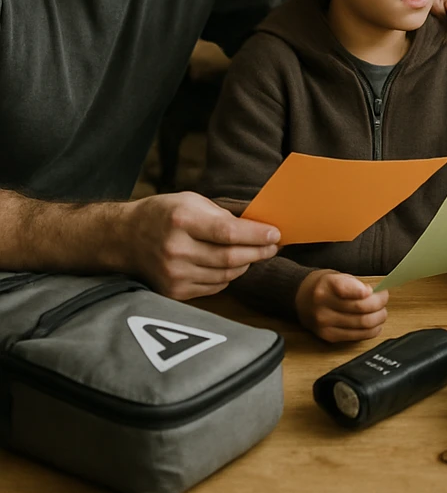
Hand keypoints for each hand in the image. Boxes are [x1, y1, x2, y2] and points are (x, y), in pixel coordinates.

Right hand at [122, 192, 279, 299]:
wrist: (124, 238)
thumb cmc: (163, 214)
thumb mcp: (191, 200)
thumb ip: (222, 214)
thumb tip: (258, 225)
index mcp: (182, 221)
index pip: (227, 233)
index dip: (255, 235)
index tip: (276, 234)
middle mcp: (176, 250)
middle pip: (230, 258)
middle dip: (259, 252)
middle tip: (274, 246)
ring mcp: (174, 274)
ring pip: (226, 275)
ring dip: (246, 264)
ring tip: (255, 253)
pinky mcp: (173, 292)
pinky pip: (214, 286)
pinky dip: (229, 275)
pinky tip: (232, 264)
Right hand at [295, 270, 388, 342]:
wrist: (300, 299)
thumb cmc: (323, 286)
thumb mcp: (336, 275)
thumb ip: (354, 284)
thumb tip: (375, 294)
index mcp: (326, 285)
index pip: (348, 289)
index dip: (365, 291)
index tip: (375, 289)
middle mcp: (323, 305)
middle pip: (360, 308)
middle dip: (379, 304)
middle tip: (384, 298)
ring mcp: (325, 323)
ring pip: (362, 324)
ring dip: (378, 318)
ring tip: (382, 312)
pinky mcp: (329, 336)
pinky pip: (356, 336)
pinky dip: (371, 331)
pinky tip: (375, 324)